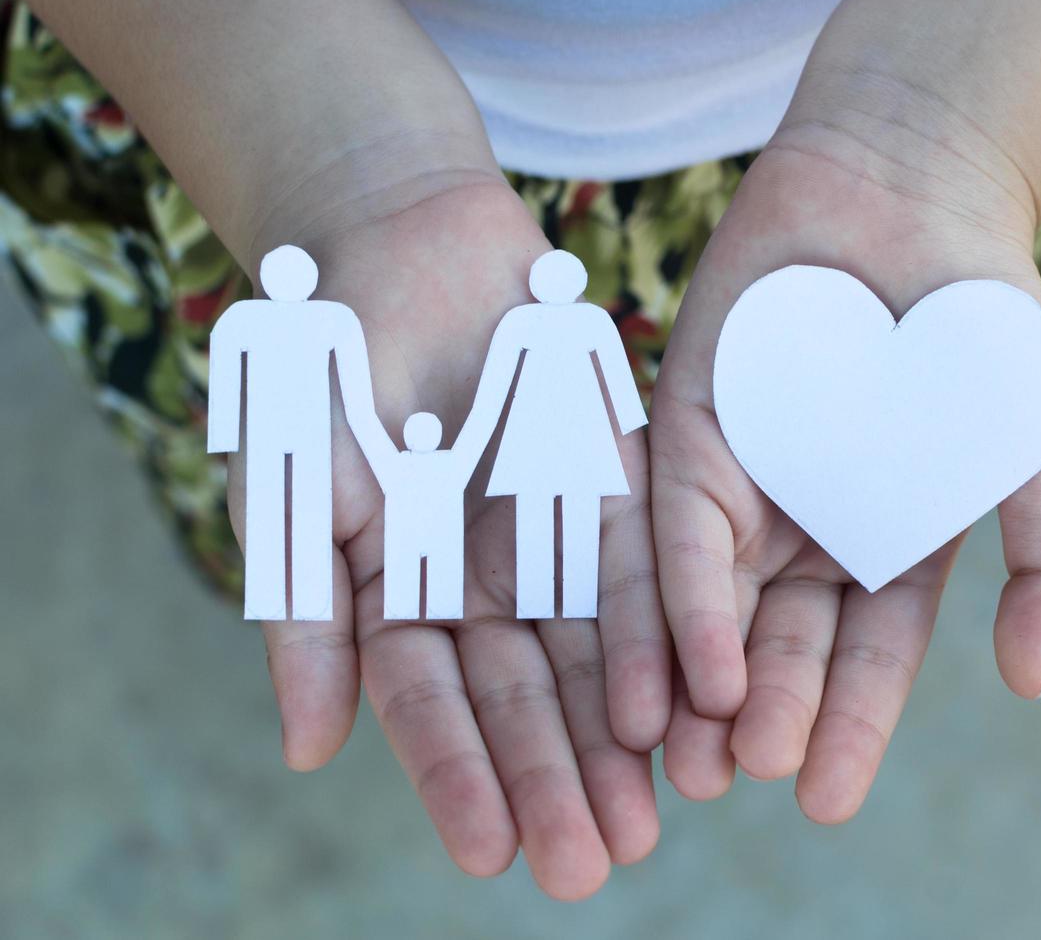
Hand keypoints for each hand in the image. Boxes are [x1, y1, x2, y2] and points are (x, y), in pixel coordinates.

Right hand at [228, 173, 670, 899]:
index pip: (429, 704)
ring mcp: (549, 541)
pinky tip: (678, 711)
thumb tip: (310, 751)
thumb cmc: (325, 360)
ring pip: (587, 657)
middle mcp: (479, 585)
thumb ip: (302, 611)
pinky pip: (639, 574)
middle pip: (521, 699)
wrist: (408, 242)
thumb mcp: (293, 480)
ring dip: (615, 743)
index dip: (457, 775)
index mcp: (394, 596)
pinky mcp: (612, 490)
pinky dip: (654, 641)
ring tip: (644, 826)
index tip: (489, 853)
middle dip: (553, 781)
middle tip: (589, 866)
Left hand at [650, 139, 1040, 819]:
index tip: (827, 797)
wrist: (908, 189)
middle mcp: (810, 532)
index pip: (867, 658)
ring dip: (705, 689)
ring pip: (716, 610)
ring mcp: (745, 486)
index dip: (851, 726)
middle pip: (783, 647)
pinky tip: (678, 673)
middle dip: (769, 717)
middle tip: (748, 784)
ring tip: (697, 764)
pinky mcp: (688, 437)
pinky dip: (677, 606)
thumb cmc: (988, 319)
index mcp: (891, 547)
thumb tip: (1029, 680)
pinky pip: (675, 535)